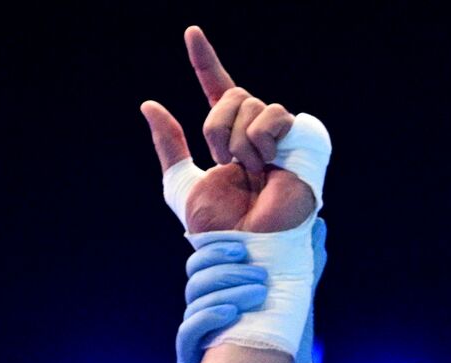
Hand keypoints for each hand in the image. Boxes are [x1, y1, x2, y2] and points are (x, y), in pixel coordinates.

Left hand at [142, 26, 313, 232]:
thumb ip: (169, 145)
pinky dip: (260, 141)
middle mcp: (256, 132)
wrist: (243, 242)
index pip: (218, 90)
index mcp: (229, 138)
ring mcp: (280, 134)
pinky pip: (273, 113)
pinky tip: (268, 166)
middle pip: (232, 94)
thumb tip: (149, 105)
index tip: (190, 32)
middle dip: (216, 128)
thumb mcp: (181, 183)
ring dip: (237, 142)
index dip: (205, 61)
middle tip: (225, 162)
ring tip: (249, 172)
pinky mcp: (302, 139)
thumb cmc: (217, 225)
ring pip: (250, 102)